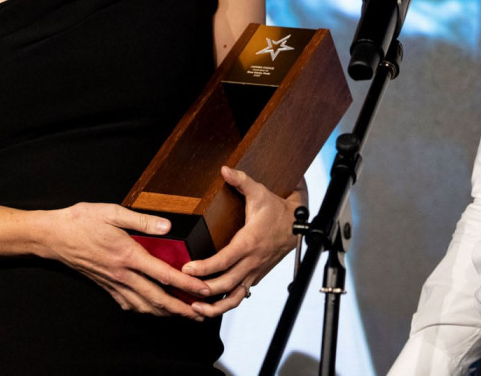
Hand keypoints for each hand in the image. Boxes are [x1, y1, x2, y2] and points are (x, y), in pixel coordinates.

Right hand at [40, 202, 212, 319]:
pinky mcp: (105, 286)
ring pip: (143, 305)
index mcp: (128, 255)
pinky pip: (128, 304)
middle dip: (181, 308)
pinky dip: (144, 309)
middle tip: (201, 313)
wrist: (53, 236)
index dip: (186, 284)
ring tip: (183, 314)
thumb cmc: (82, 221)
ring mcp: (113, 283)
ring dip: (165, 312)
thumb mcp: (112, 212)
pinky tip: (152, 308)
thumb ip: (142, 220)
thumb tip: (167, 226)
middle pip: (157, 298)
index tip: (203, 290)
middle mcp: (122, 274)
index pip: (164, 274)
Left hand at [181, 166, 304, 316]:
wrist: (296, 223)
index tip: (187, 270)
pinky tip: (211, 305)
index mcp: (250, 242)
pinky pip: (241, 295)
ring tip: (197, 310)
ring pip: (236, 297)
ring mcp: (255, 271)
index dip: (205, 268)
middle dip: (204, 290)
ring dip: (216, 307)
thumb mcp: (259, 192)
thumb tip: (225, 170)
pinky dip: (226, 303)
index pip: (224, 260)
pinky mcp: (256, 276)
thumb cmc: (276, 208)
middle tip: (184, 291)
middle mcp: (252, 261)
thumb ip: (241, 181)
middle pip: (227, 284)